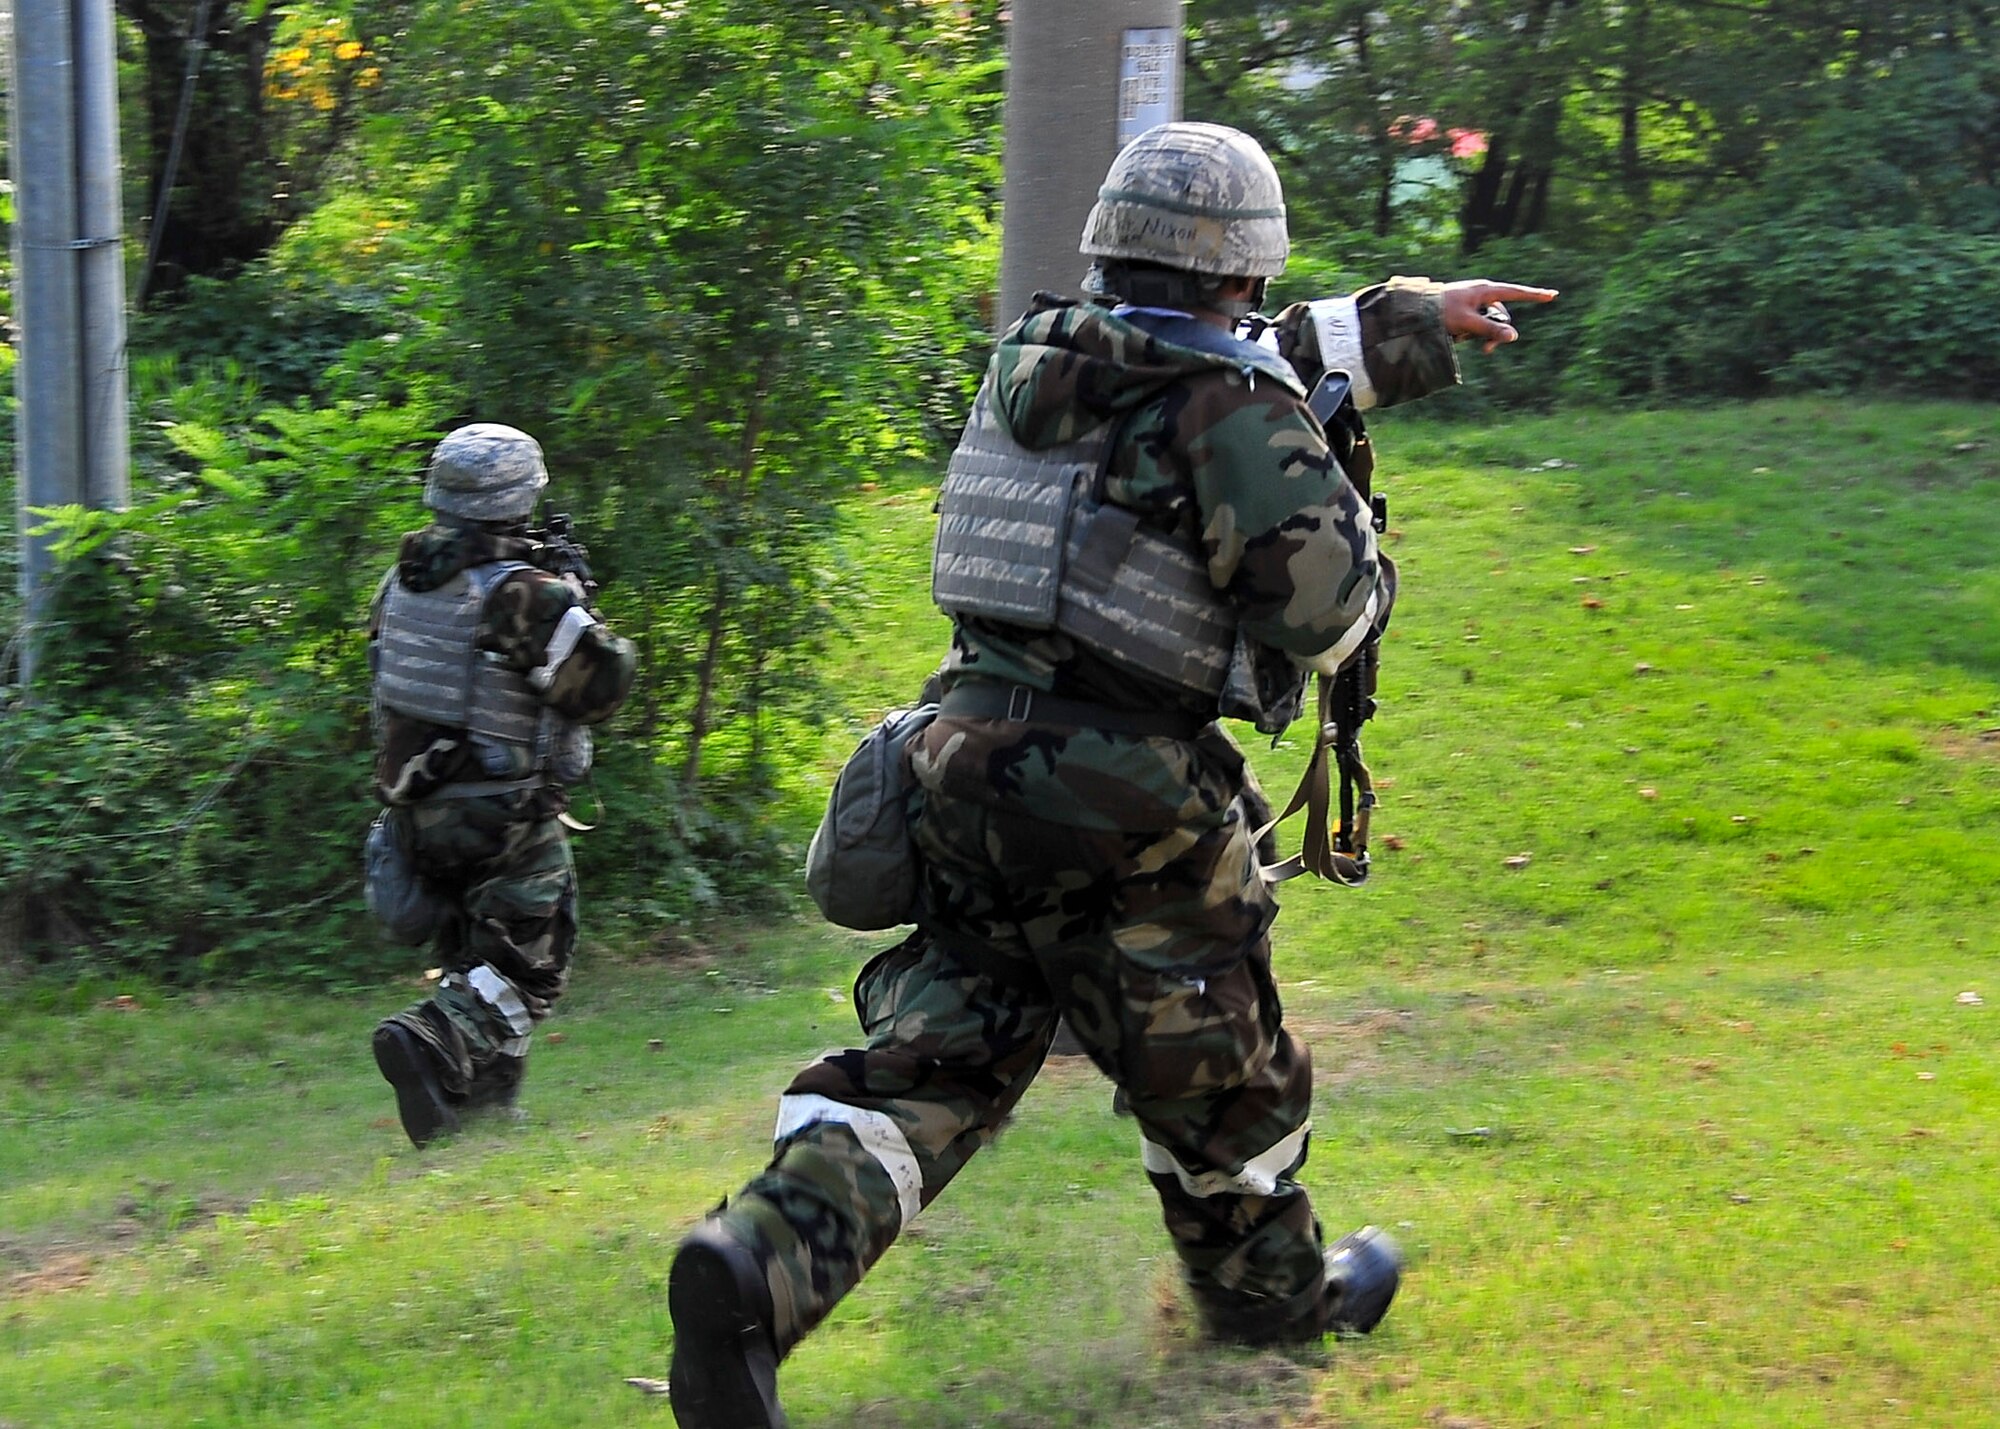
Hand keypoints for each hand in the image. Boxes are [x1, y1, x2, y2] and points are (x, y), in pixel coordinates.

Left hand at [1439, 280, 1559, 352]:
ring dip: (1479, 335)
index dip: (1535, 295)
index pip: (1517, 292)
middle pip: (1502, 317)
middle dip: (1495, 334)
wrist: (1415, 310)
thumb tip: (1514, 336)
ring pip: (1489, 324)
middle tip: (1485, 350)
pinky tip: (1456, 335)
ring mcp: (1475, 304)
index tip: (1553, 295)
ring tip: (1459, 337)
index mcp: (1486, 290)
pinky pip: (1477, 325)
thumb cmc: (1441, 311)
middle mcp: (1483, 295)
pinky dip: (1470, 334)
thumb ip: (1491, 330)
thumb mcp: (1467, 323)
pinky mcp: (1467, 312)